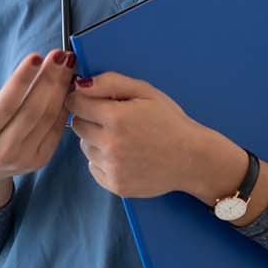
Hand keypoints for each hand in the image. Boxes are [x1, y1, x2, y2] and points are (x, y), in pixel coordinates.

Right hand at [0, 50, 75, 209]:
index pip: (6, 103)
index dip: (22, 79)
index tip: (37, 56)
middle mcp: (3, 149)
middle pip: (32, 109)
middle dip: (49, 79)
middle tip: (59, 54)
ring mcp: (24, 157)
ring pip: (48, 117)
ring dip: (61, 88)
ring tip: (67, 64)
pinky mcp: (41, 160)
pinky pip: (57, 128)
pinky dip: (64, 104)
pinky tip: (68, 85)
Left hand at [65, 72, 248, 202]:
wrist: (191, 158)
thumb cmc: (170, 121)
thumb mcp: (145, 91)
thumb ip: (111, 82)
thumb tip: (80, 84)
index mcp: (116, 117)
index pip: (76, 104)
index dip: (83, 99)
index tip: (93, 101)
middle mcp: (110, 144)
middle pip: (77, 125)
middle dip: (90, 119)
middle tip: (113, 120)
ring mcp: (112, 167)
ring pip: (84, 147)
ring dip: (96, 141)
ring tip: (122, 139)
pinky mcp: (115, 185)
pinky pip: (93, 168)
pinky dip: (103, 161)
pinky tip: (124, 155)